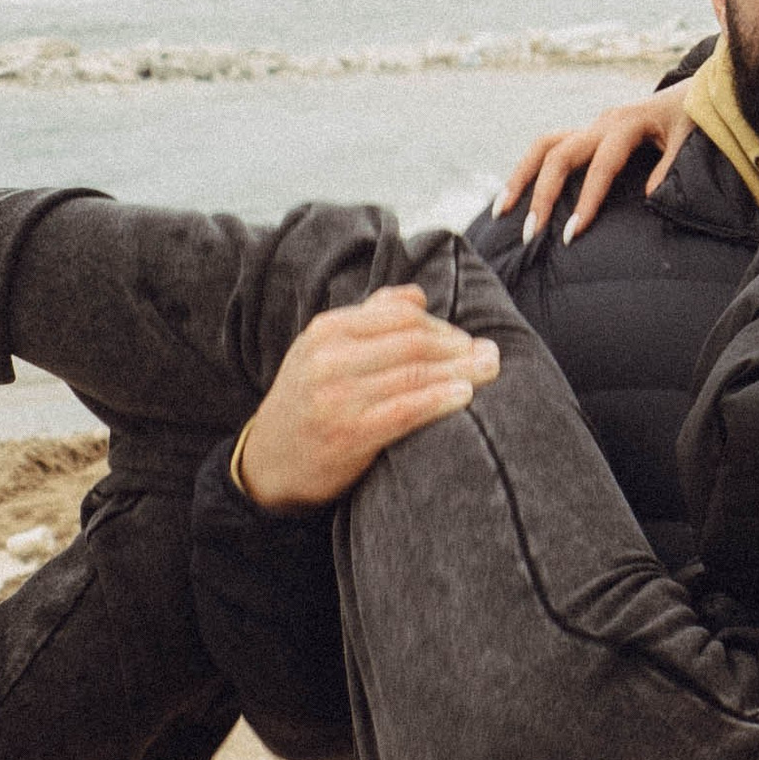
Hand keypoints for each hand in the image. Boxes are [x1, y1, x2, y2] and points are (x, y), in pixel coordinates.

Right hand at [233, 289, 502, 511]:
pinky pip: (407, 409)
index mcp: (326, 331)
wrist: (267, 465)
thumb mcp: (323, 351)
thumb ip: (369, 318)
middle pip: (413, 343)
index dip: (441, 325)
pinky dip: (441, 399)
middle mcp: (329, 359)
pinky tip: (464, 396)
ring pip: (415, 374)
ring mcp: (337, 397)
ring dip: (461, 371)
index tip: (467, 339)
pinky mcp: (349, 434)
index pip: (400, 316)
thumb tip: (418, 295)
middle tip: (492, 354)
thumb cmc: (307, 402)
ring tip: (489, 370)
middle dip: (459, 347)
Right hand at [496, 80, 696, 247]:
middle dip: (542, 194)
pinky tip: (515, 196)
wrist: (691, 91)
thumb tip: (650, 196)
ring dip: (520, 177)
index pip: (601, 166)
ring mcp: (590, 126)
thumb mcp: (688, 137)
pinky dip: (529, 170)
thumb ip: (671, 165)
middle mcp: (601, 123)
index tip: (571, 234)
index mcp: (626, 124)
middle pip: (559, 154)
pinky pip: (550, 148)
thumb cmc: (689, 116)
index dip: (586, 200)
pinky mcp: (586, 133)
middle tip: (530, 233)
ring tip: (500, 211)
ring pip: (544, 146)